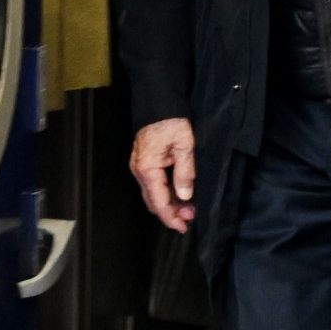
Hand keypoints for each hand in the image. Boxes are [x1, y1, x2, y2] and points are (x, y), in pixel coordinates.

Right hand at [130, 118, 197, 232]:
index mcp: (147, 169)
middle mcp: (140, 171)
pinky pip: (154, 185)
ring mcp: (141, 167)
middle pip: (154, 202)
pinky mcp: (145, 163)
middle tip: (190, 217)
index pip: (159, 202)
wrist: (158, 102)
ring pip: (154, 194)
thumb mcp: (185, 146)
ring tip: (188, 207)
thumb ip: (185, 173)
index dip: (171, 218)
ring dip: (170, 203)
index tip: (183, 227)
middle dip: (171, 213)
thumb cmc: (170, 120)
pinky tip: (179, 193)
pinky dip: (166, 193)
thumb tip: (185, 196)